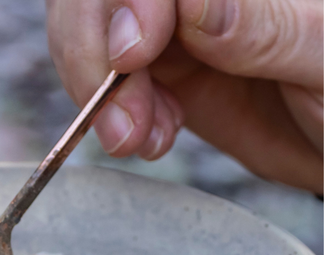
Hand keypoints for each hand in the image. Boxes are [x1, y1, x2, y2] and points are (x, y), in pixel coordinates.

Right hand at [46, 0, 322, 192]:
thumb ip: (266, 27)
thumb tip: (190, 3)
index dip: (131, 3)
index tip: (131, 55)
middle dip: (96, 53)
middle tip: (122, 119)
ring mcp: (180, 27)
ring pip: (94, 30)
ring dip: (97, 90)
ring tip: (135, 137)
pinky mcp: (164, 69)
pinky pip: (106, 78)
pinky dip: (108, 112)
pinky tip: (149, 136)